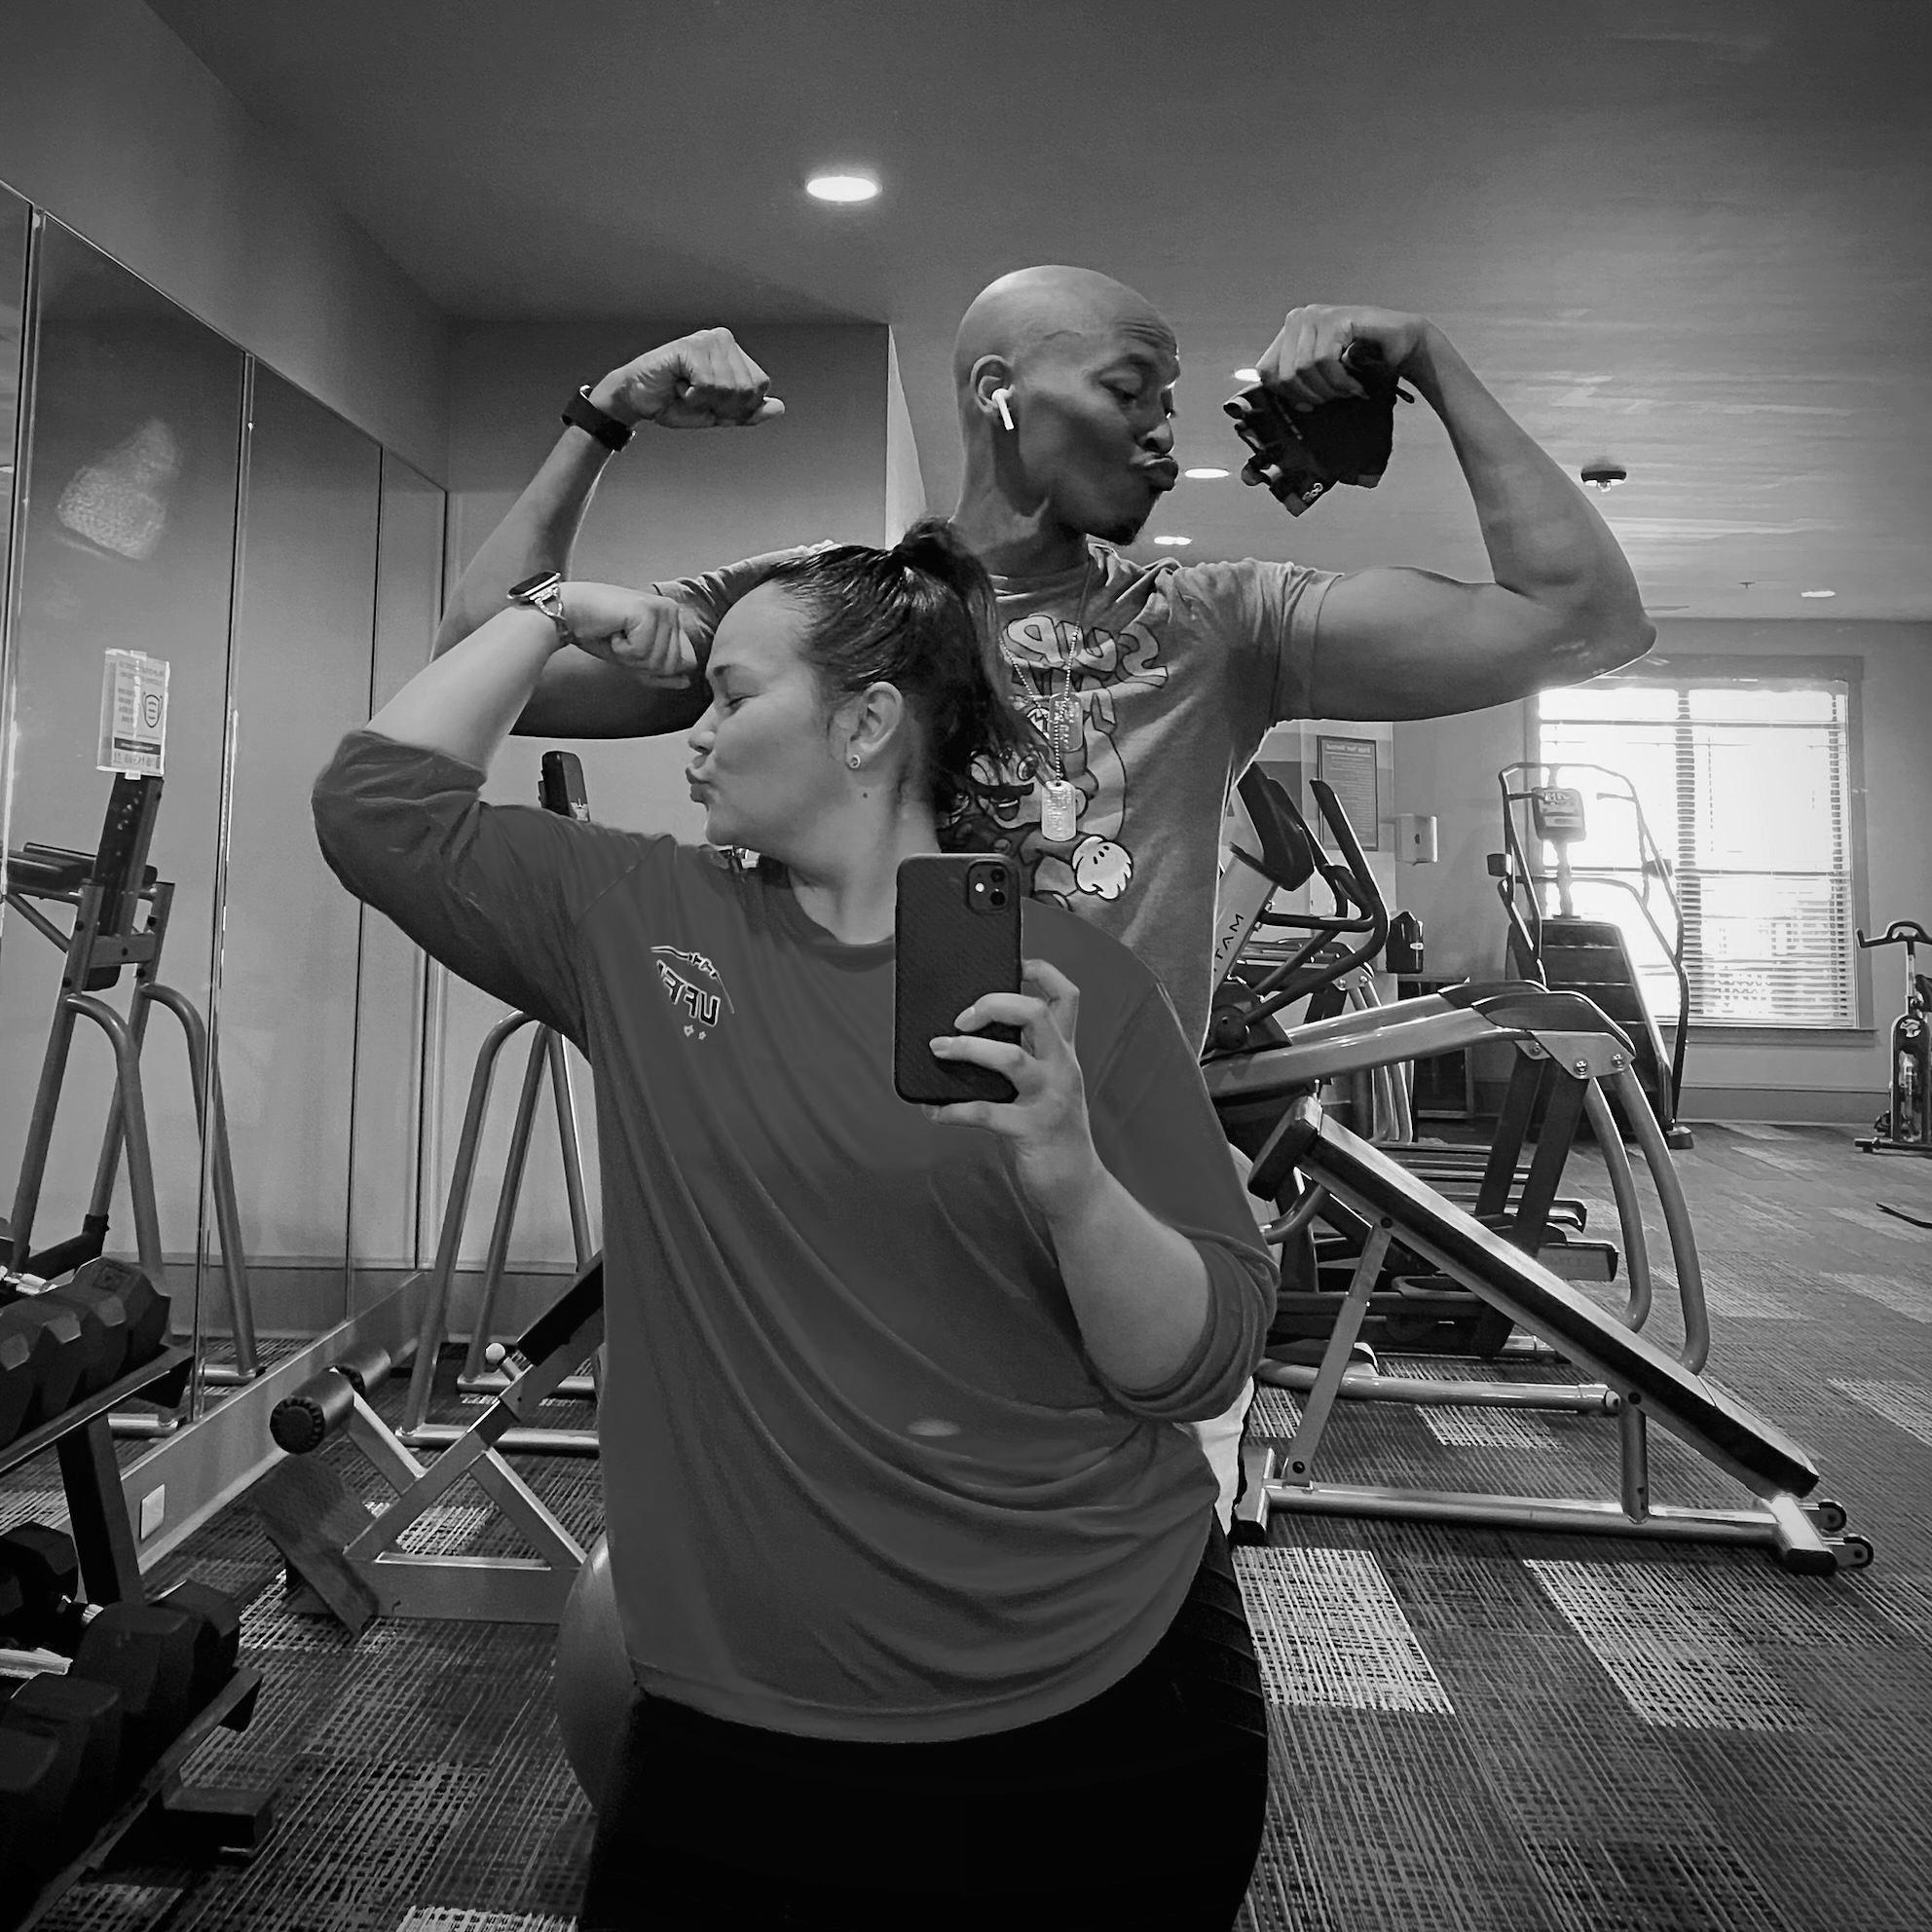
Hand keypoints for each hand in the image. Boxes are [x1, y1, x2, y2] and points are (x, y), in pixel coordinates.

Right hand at [558, 582, 698, 688]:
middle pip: (670, 665)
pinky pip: (642, 652)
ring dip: (629, 656)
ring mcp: (662, 609)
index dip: (652, 667)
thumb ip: (660, 673)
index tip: (630, 647)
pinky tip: (613, 630)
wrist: (568, 615)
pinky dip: (622, 649)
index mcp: (673, 619)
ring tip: (616, 634)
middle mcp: (672, 610)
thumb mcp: (634, 660)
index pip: (683, 663)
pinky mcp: (648, 612)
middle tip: (620, 640)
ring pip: (657, 660)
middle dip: (640, 662)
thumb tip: (687, 682)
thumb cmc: (599, 634)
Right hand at [588, 328, 785, 429]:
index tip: (712, 403)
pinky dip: (692, 396)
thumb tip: (779, 407)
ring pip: (728, 387)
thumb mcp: (719, 414)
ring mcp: (707, 340)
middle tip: (696, 397)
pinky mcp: (690, 346)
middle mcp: (724, 340)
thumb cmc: (675, 403)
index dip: (739, 407)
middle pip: (747, 389)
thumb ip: (749, 411)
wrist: (638, 401)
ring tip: (686, 389)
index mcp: (734, 353)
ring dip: (704, 401)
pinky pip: (708, 384)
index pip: (759, 386)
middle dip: (722, 405)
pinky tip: (678, 385)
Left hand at [923, 959, 1104, 1217]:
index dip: (1040, 970)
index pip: (1066, 995)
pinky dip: (952, 1109)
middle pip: (1036, 1013)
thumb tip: (964, 1034)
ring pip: (1011, 1058)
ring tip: (937, 1048)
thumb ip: (1021, 1058)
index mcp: (1064, 1052)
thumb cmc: (1051, 1131)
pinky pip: (985, 1113)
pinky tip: (931, 1110)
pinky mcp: (1031, 1130)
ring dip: (967, 1049)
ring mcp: (1049, 1099)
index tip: (1012, 961)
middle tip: (961, 1016)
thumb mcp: (1045, 1086)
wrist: (1076, 1187)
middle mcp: (1062, 1068)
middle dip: (994, 1003)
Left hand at [1254, 304, 1431, 412]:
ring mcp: (1315, 316)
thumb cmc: (1363, 364)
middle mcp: (1297, 319)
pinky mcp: (1334, 319)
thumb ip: (1298, 384)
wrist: (1403, 345)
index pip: (1267, 372)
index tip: (1311, 403)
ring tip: (1348, 388)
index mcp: (1289, 333)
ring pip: (1303, 370)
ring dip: (1330, 388)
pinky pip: (1324, 361)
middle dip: (1312, 394)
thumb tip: (1286, 405)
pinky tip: (1355, 382)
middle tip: (1336, 395)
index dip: (1288, 394)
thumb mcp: (1322, 376)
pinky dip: (1341, 380)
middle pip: (1284, 375)